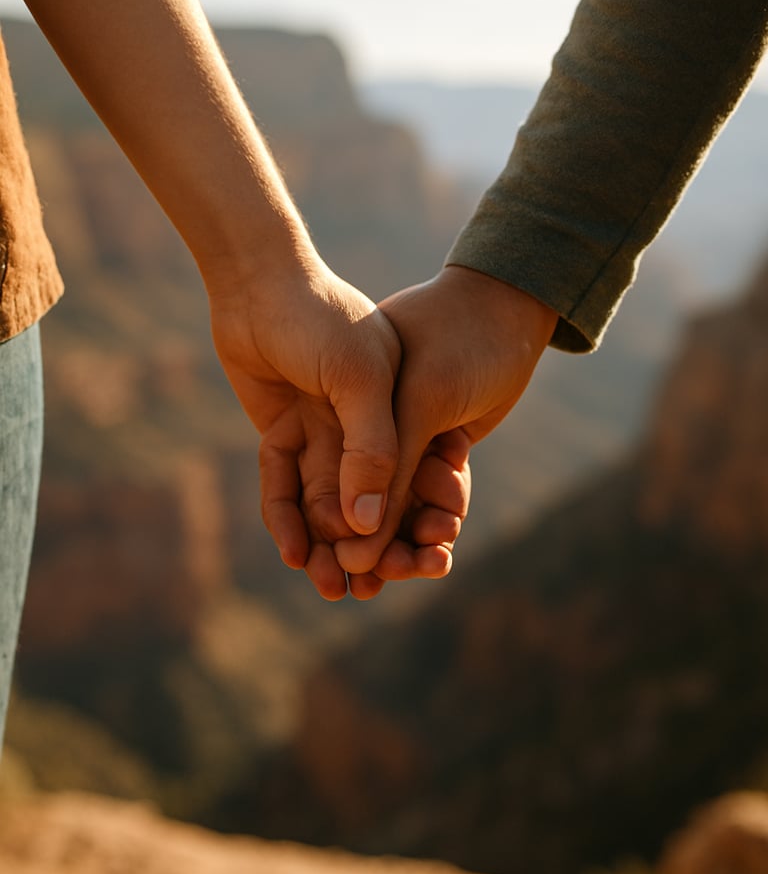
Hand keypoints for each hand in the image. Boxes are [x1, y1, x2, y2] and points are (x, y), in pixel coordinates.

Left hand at [208, 255, 401, 599]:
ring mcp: (324, 428)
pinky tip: (293, 552)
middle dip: (374, 547)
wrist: (256, 280)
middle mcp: (366, 422)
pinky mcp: (283, 432)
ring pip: (331, 499)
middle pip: (375, 497)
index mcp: (403, 406)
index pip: (424, 477)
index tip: (424, 563)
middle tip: (367, 590)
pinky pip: (287, 486)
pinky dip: (290, 519)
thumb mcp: (359, 379)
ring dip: (329, 544)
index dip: (424, 522)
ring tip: (328, 588)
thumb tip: (367, 528)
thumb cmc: (319, 318)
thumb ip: (371, 450)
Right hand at [335, 265, 557, 579]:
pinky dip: (444, 506)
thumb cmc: (452, 336)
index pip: (320, 490)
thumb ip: (383, 466)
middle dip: (375, 544)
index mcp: (334, 411)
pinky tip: (454, 522)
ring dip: (413, 531)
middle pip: (356, 501)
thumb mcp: (413, 398)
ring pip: (397, 499)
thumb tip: (362, 542)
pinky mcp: (442, 435)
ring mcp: (402, 428)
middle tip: (403, 571)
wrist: (505, 300)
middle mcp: (360, 421)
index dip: (335, 536)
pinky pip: (434, 486)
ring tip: (438, 558)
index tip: (356, 573)